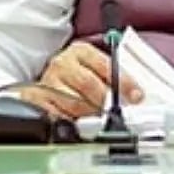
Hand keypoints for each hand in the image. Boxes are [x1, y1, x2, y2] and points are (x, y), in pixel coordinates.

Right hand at [25, 41, 143, 118]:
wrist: (50, 79)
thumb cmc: (78, 74)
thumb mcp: (94, 67)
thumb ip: (113, 77)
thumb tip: (134, 96)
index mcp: (81, 51)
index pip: (106, 66)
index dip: (124, 82)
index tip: (136, 96)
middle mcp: (62, 63)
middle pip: (88, 85)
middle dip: (106, 101)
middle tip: (117, 112)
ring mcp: (48, 81)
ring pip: (74, 103)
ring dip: (90, 114)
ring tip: (98, 118)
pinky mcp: (37, 99)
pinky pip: (58, 115)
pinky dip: (71, 121)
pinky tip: (78, 122)